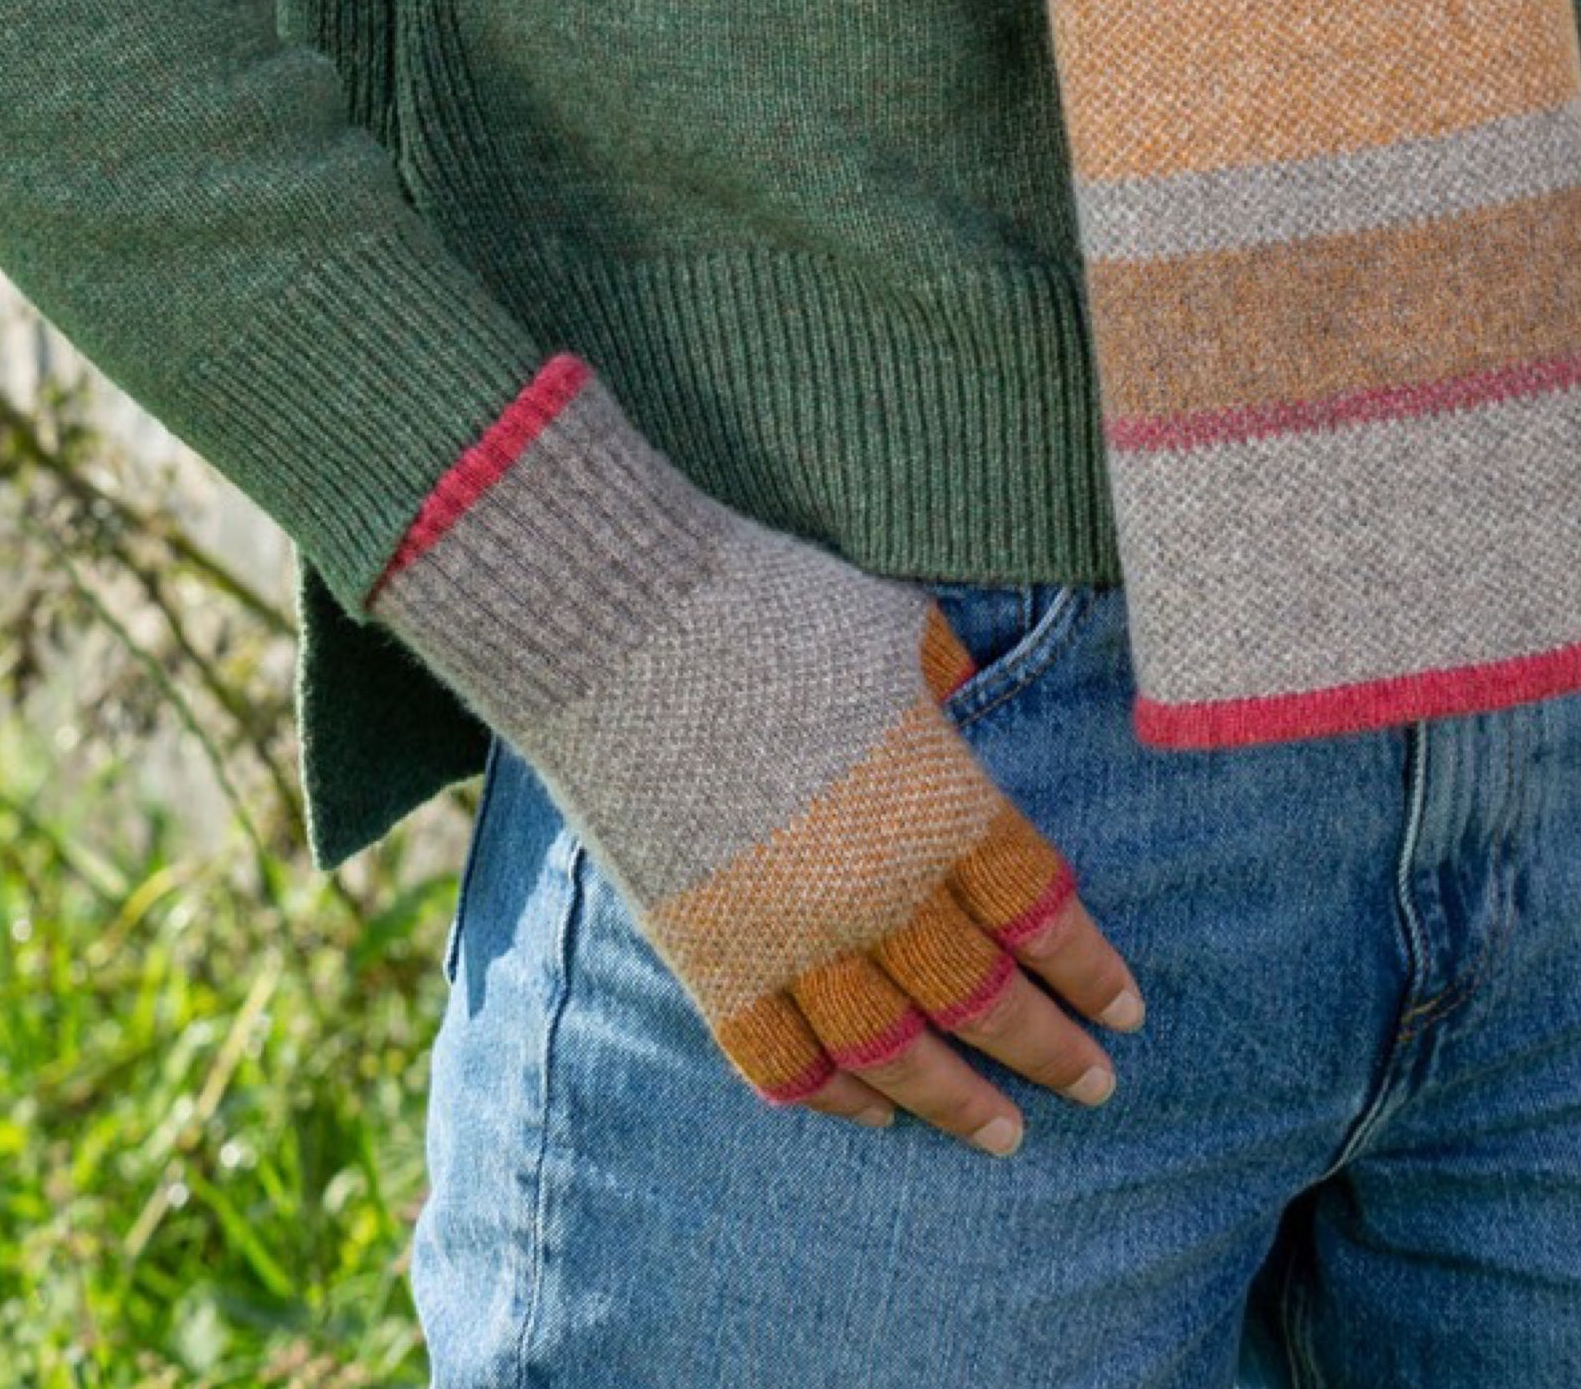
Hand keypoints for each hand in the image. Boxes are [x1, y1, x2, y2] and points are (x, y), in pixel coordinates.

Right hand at [367, 356, 1144, 1156]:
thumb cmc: (769, 611)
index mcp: (943, 807)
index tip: (1124, 1009)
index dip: (1088, 968)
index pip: (1040, 912)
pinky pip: (780, 1057)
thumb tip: (958, 693)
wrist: (625, 635)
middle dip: (1048, 1052)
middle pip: (984, 1000)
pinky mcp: (710, 959)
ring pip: (894, 1052)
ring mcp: (793, 936)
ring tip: (1002, 1137)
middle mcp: (883, 891)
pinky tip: (868, 1113)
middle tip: (1093, 1088)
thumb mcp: (889, 629)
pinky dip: (829, 1094)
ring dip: (954, 1102)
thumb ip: (943, 678)